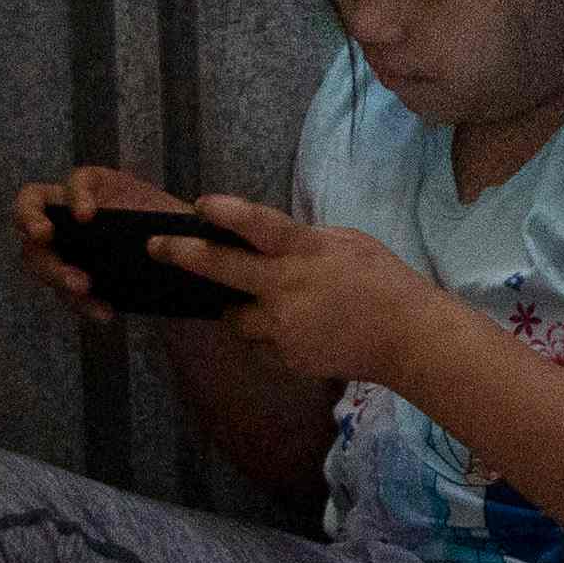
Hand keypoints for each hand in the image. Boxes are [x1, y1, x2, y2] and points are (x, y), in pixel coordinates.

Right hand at [10, 165, 191, 316]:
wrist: (187, 268)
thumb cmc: (179, 235)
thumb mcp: (178, 219)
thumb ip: (168, 217)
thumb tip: (162, 235)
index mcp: (100, 189)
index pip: (76, 180)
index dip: (74, 194)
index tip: (86, 216)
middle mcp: (73, 212)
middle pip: (32, 213)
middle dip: (38, 233)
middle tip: (65, 261)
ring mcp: (67, 245)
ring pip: (38, 255)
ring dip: (55, 273)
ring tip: (84, 288)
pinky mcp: (75, 277)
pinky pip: (65, 291)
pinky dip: (81, 304)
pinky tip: (104, 313)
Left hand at [140, 193, 451, 393]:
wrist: (407, 338)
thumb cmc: (383, 281)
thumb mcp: (347, 243)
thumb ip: (303, 242)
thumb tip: (266, 243)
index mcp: (306, 251)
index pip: (256, 226)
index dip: (224, 213)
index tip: (199, 205)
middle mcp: (287, 287)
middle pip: (222, 270)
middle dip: (183, 255)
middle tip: (156, 247)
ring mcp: (284, 326)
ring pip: (236, 317)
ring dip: (241, 308)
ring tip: (270, 304)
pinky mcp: (286, 357)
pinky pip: (260, 343)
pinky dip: (269, 335)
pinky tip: (301, 329)